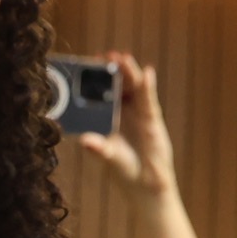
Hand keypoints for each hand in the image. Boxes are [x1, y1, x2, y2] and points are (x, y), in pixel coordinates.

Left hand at [74, 52, 177, 196]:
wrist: (147, 182)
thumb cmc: (124, 169)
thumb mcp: (108, 156)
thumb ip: (98, 148)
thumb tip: (85, 141)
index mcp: (105, 116)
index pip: (98, 91)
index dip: (94, 76)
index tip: (88, 63)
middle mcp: (120, 110)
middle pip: (115, 84)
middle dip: (112, 68)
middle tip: (107, 55)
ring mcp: (137, 111)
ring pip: (132, 86)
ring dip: (129, 71)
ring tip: (123, 58)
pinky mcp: (152, 116)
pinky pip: (149, 98)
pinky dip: (148, 85)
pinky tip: (147, 73)